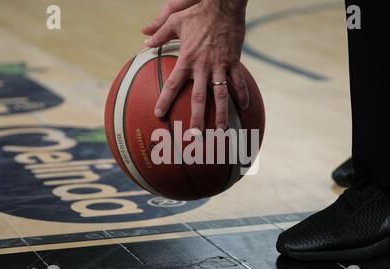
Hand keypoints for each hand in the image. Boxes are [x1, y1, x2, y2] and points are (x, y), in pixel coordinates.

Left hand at [143, 0, 248, 131]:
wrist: (224, 4)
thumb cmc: (198, 12)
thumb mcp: (175, 20)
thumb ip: (159, 32)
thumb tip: (144, 40)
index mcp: (186, 59)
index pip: (172, 84)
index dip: (165, 100)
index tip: (159, 114)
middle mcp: (202, 66)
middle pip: (199, 98)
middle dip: (197, 118)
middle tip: (195, 135)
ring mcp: (220, 66)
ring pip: (221, 95)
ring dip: (222, 114)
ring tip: (222, 130)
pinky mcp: (234, 62)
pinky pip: (238, 81)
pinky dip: (242, 94)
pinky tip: (245, 107)